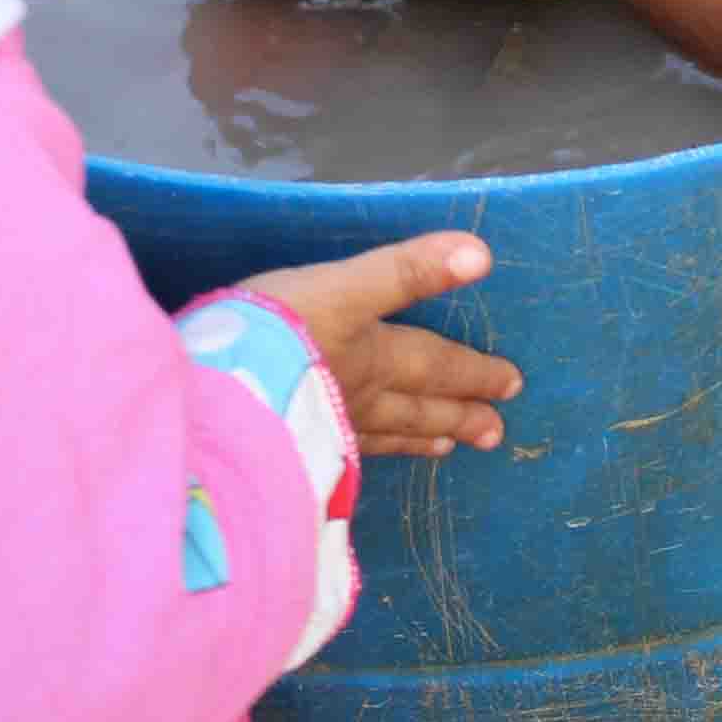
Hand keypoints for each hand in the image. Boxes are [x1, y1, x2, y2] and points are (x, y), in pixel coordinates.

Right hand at [241, 231, 522, 458]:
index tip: (512, 387)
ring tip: (448, 449)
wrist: (210, 398)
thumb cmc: (275, 330)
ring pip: (385, 435)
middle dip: (458, 415)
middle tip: (497, 433)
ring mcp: (325, 430)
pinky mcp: (291, 452)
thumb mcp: (344, 285)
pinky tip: (364, 466)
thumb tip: (482, 255)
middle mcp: (359, 398)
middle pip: (418, 407)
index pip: (436, 364)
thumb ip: (407, 269)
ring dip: (419, 439)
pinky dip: (366, 460)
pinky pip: (345, 458)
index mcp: (375, 355)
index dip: (474, 373)